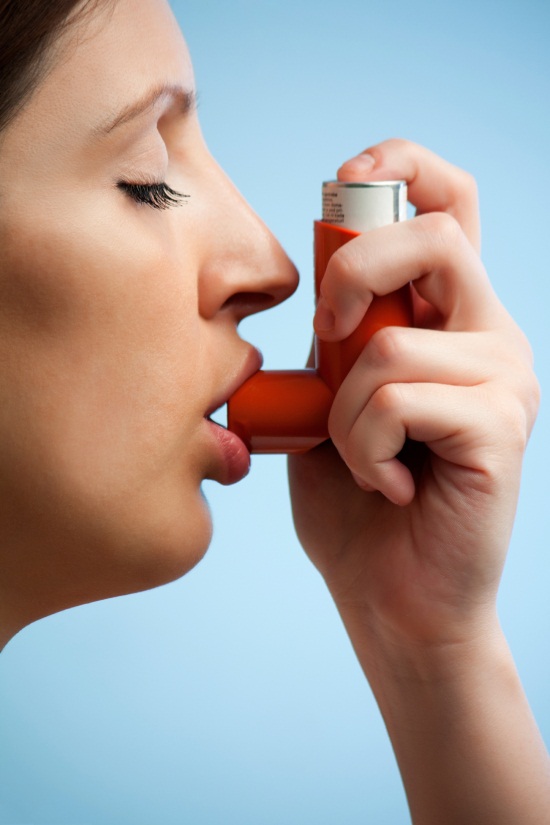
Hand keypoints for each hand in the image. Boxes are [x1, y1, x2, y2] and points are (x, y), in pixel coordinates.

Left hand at [288, 139, 538, 648]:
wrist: (390, 596)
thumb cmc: (355, 501)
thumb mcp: (329, 402)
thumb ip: (334, 342)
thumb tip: (323, 289)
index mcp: (449, 318)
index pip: (450, 204)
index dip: (402, 167)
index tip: (347, 179)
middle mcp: (490, 335)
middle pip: (434, 235)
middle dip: (352, 276)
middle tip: (325, 344)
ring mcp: (504, 379)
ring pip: (390, 345)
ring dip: (344, 412)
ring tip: (362, 460)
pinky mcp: (500, 428)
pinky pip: (398, 399)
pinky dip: (364, 446)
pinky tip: (388, 483)